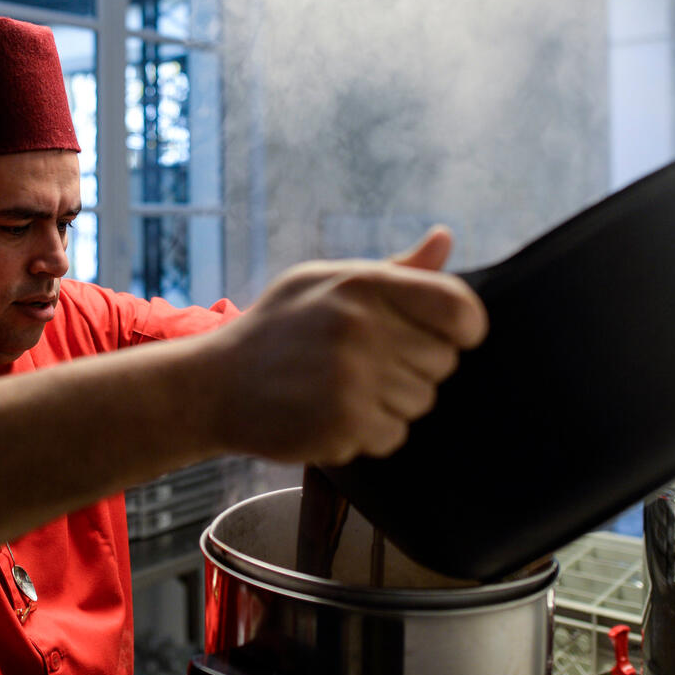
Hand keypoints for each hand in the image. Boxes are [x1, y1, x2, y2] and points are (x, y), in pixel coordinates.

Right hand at [204, 226, 487, 464]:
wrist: (214, 384)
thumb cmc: (277, 328)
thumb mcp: (326, 281)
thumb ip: (394, 270)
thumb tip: (446, 239)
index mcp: (362, 283)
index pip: (459, 308)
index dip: (461, 327)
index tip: (440, 336)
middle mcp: (360, 326)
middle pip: (444, 361)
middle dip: (414, 366)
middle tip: (365, 364)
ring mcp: (352, 377)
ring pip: (421, 402)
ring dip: (391, 403)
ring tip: (342, 387)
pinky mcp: (343, 423)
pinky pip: (394, 435)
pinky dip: (369, 433)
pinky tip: (332, 413)